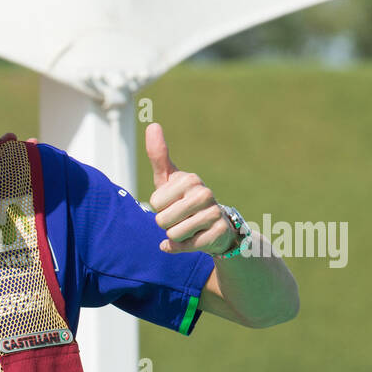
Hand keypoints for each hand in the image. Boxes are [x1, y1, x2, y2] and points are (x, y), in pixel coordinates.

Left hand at [146, 123, 236, 256]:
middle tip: (179, 218)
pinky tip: (195, 239)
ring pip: (174, 234)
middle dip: (165, 224)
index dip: (159, 208)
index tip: (171, 203)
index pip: (155, 203)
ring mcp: (213, 213)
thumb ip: (159, 155)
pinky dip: (184, 247)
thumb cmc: (184, 200)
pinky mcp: (218, 233)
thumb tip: (153, 124)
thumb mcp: (169, 180)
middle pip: (162, 220)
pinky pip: (187, 246)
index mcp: (189, 179)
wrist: (214, 226)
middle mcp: (204, 193)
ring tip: (188, 227)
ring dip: (175, 236)